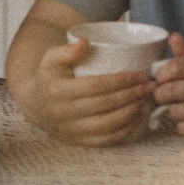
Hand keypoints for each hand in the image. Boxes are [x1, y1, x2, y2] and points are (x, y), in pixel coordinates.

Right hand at [18, 35, 152, 146]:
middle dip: (132, 94)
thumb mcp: (50, 58)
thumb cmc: (48, 77)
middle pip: (106, 104)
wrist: (34, 105)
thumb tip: (86, 43)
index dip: (122, 80)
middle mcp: (65, 114)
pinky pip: (106, 140)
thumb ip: (67, 50)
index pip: (97, 86)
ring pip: (109, 125)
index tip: (140, 74)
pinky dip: (126, 130)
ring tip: (145, 99)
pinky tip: (137, 117)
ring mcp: (72, 130)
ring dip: (131, 112)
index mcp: (59, 91)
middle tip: (149, 85)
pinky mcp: (79, 142)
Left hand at [151, 32, 183, 142]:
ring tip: (181, 110)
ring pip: (176, 111)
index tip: (160, 80)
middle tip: (162, 98)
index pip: (176, 66)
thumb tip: (173, 37)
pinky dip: (183, 127)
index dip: (161, 75)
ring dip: (173, 112)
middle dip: (160, 95)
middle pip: (172, 90)